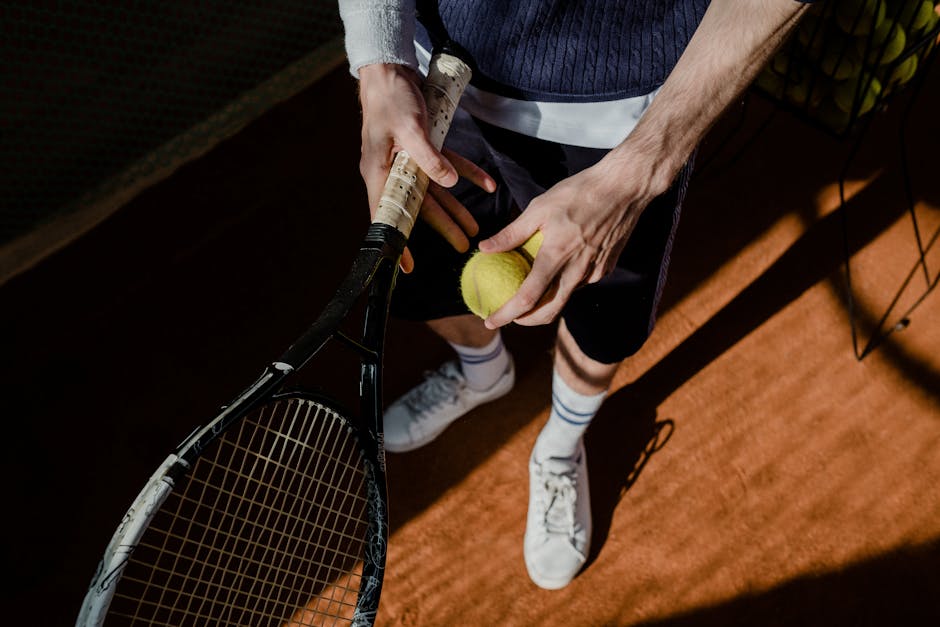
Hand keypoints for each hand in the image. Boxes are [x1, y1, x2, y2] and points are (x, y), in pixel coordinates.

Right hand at [357, 63, 494, 271]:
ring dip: (457, 206)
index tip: (406, 266)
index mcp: (379, 171)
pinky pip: (447, 166)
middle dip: (442, 226)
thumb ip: (430, 158)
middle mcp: (392, 170)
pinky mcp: (423, 147)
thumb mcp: (411, 128)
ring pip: (436, 190)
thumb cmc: (391, 97)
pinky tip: (487, 184)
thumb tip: (449, 183)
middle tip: (464, 245)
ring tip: (476, 228)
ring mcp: (408, 160)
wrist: (390, 68)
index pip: (387, 215)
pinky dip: (467, 173)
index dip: (397, 241)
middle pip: (419, 206)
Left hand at [479, 150, 666, 327]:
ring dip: (546, 300)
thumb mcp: (539, 208)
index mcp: (557, 255)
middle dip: (526, 320)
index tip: (490, 321)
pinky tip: (558, 268)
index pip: (528, 297)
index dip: (506, 314)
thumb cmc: (579, 192)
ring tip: (528, 291)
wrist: (625, 187)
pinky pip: (581, 283)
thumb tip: (484, 248)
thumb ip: (512, 233)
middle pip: (549, 311)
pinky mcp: (606, 267)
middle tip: (509, 316)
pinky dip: (565, 282)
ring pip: (566, 296)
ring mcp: (595, 271)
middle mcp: (577, 270)